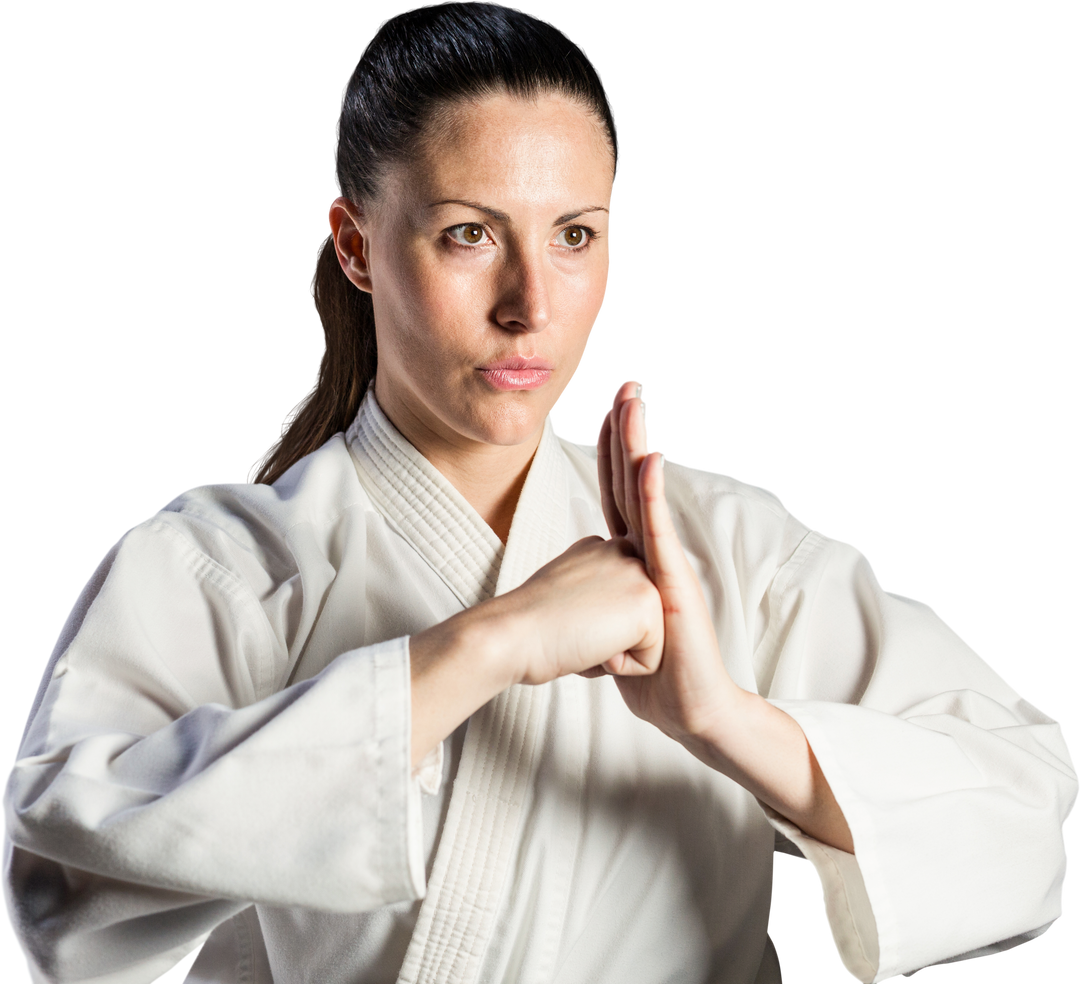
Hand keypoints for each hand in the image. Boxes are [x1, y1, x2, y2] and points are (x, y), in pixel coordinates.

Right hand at [491, 534, 664, 686]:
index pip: (621, 605)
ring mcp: (639, 574)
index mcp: (603, 548)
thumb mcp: (566, 591)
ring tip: (581, 634)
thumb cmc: (530, 625)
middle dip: (610, 637)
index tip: (563, 614)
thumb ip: (594, 590)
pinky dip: (621, 668)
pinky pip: (651, 660)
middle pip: (638, 622)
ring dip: (616, 653)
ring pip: (648, 641)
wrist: (512, 633)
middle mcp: (625, 553)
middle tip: (572, 625)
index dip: (592, 625)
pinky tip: (591, 646)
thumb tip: (607, 612)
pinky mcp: (648, 603)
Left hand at [595, 380, 742, 741]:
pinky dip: (652, 495)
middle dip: (627, 429)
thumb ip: (590, 602)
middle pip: (631, 480)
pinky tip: (650, 458)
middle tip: (628, 381)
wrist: (688, 711)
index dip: (609, 450)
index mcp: (630, 558)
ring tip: (636, 401)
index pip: (616, 492)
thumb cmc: (651, 674)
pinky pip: (659, 534)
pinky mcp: (674, 586)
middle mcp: (648, 552)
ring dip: (638, 445)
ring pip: (645, 495)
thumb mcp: (606, 628)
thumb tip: (567, 598)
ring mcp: (663, 565)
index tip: (603, 407)